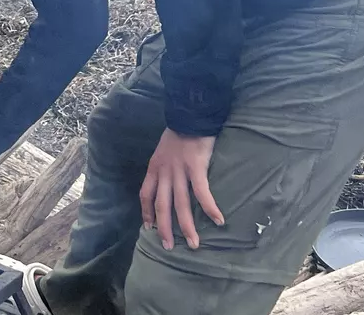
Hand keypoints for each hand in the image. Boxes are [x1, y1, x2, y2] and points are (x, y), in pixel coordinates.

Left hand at [140, 130, 224, 249]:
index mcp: (154, 168)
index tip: (149, 228)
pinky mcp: (196, 168)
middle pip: (162, 206)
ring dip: (187, 226)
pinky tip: (218, 221)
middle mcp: (164, 172)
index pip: (145, 195)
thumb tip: (167, 185)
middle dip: (164, 229)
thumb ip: (163, 168)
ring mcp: (179, 171)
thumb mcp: (162, 152)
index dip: (147, 213)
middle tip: (168, 247)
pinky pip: (202, 192)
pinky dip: (210, 208)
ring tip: (194, 244)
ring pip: (181, 204)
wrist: (190, 115)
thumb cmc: (179, 134)